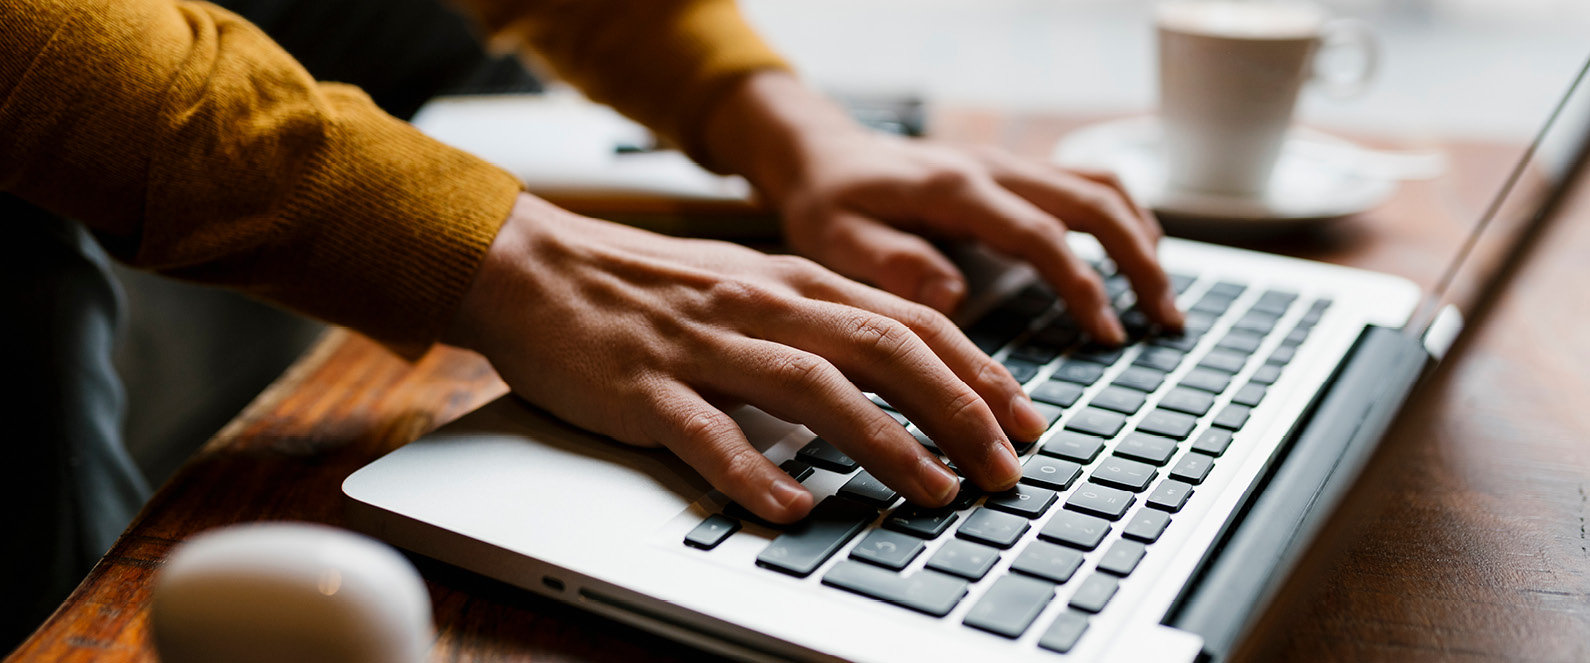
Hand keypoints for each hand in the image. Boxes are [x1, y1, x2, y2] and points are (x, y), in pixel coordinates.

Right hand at [446, 194, 1050, 522]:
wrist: (533, 267)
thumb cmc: (647, 287)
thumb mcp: (750, 286)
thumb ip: (821, 320)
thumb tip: (903, 367)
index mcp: (794, 282)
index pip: (910, 323)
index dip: (978, 373)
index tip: (1025, 421)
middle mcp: (763, 306)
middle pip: (884, 352)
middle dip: (958, 412)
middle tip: (1003, 469)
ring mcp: (705, 347)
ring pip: (813, 389)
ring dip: (884, 442)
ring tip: (933, 491)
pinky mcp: (647, 388)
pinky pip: (707, 434)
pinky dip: (755, 471)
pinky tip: (793, 506)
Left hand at [704, 72, 1182, 342]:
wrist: (823, 155)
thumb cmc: (828, 204)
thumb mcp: (835, 239)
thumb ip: (890, 263)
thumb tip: (952, 297)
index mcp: (954, 188)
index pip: (1039, 234)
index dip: (1082, 284)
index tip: (1107, 335)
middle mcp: (993, 167)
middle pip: (1094, 202)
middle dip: (1138, 262)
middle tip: (1165, 322)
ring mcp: (1009, 165)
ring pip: (1101, 186)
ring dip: (1141, 238)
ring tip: (1162, 299)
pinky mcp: (1014, 173)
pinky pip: (1086, 183)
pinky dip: (1123, 218)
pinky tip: (1137, 256)